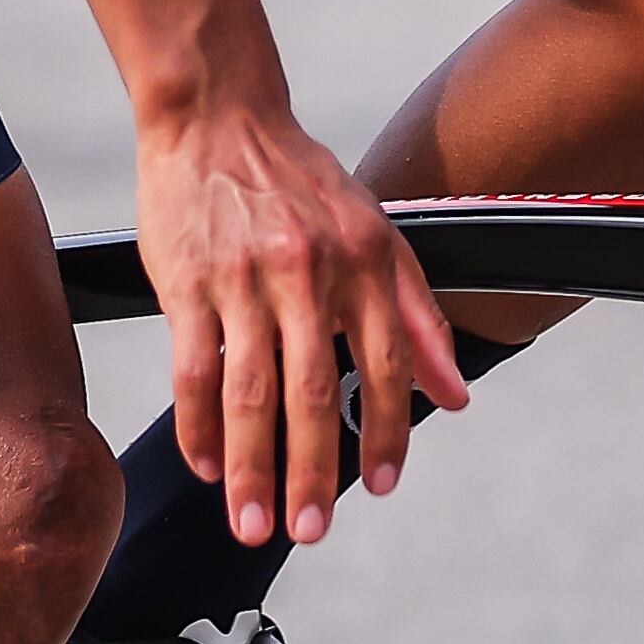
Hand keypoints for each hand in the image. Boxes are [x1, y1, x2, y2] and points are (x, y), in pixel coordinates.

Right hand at [138, 97, 469, 545]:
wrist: (219, 112)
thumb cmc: (300, 179)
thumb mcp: (379, 232)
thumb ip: (419, 316)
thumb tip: (456, 395)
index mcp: (364, 260)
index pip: (384, 364)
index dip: (386, 430)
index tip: (381, 485)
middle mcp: (309, 270)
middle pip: (312, 392)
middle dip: (313, 472)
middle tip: (310, 531)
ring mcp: (244, 278)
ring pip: (248, 393)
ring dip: (252, 469)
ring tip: (253, 523)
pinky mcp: (187, 281)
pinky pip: (193, 370)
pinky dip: (198, 427)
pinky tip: (208, 465)